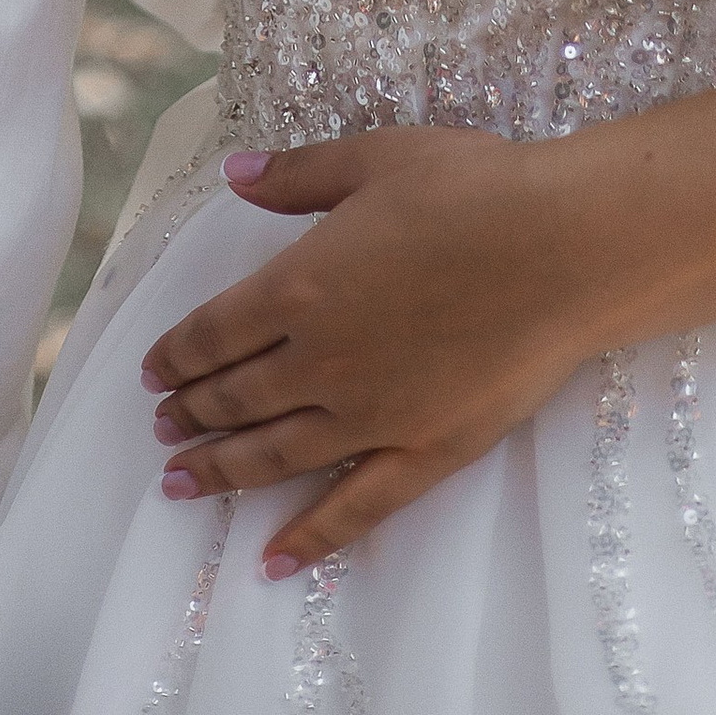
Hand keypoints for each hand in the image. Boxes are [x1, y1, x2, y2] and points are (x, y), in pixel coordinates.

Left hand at [139, 127, 605, 577]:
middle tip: (163, 426)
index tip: (154, 372)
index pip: (214, 333)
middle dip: (190, 413)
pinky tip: (273, 559)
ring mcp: (370, 416)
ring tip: (182, 483)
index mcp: (298, 287)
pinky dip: (308, 538)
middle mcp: (320, 362)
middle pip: (234, 398)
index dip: (176, 354)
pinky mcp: (422, 452)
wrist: (561, 246)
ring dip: (221, 472)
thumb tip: (233, 174)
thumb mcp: (374, 157)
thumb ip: (297, 174)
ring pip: (274, 457)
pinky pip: (353, 510)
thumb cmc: (471, 189)